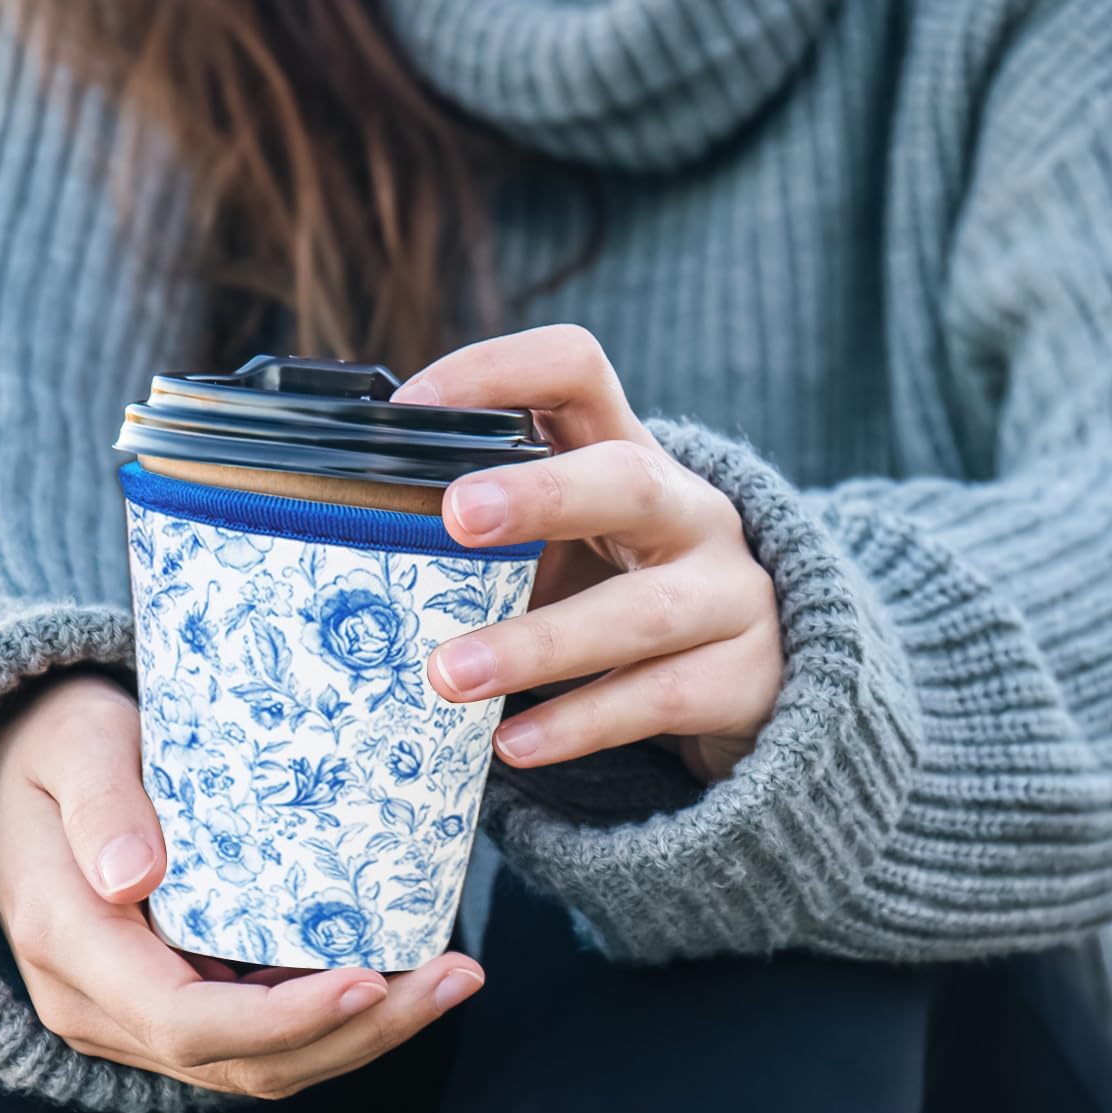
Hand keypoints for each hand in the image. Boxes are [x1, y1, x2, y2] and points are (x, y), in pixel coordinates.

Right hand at [0, 673, 483, 1098]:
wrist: (7, 770)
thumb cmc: (52, 745)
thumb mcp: (73, 746)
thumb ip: (101, 803)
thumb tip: (133, 880)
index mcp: (71, 945)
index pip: (186, 1021)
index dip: (285, 1019)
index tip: (369, 979)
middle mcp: (100, 1000)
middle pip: (241, 1060)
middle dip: (356, 1033)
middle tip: (453, 977)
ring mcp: (134, 1006)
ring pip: (256, 1060)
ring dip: (358, 1033)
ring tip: (451, 976)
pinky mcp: (169, 988)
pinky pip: (253, 1028)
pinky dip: (327, 1014)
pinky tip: (397, 968)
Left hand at [392, 325, 783, 783]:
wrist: (758, 671)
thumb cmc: (624, 586)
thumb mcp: (572, 537)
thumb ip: (494, 527)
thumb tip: (353, 530)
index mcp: (630, 452)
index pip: (575, 368)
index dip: (496, 372)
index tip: (411, 409)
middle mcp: (690, 510)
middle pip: (628, 480)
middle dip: (542, 494)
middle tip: (453, 515)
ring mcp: (730, 592)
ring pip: (644, 611)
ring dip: (539, 642)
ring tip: (448, 674)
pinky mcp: (744, 676)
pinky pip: (661, 699)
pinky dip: (580, 723)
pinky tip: (511, 744)